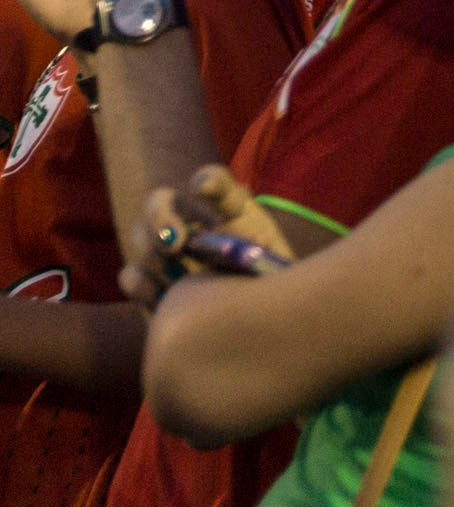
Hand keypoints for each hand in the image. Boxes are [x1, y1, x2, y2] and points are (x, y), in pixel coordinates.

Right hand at [121, 164, 294, 307]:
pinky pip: (130, 276)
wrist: (252, 325)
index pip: (214, 181)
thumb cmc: (264, 283)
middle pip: (159, 200)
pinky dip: (141, 283)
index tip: (204, 188)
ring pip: (139, 235)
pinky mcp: (151, 283)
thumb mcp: (270, 255)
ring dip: (151, 252)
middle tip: (175, 244)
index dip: (209, 181)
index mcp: (225, 208)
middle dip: (159, 218)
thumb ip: (253, 238)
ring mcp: (165, 250)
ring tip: (177, 275)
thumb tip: (225, 215)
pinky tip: (164, 296)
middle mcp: (191, 219)